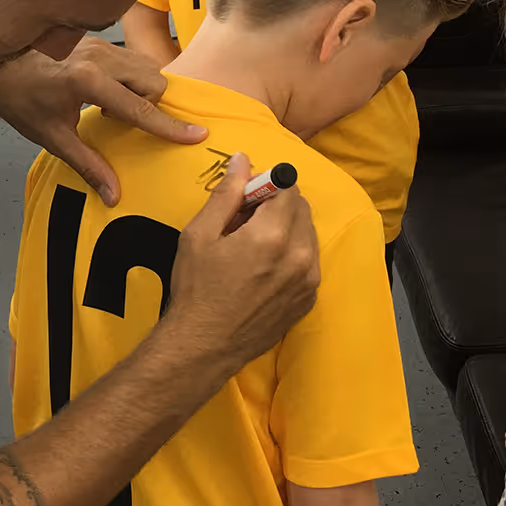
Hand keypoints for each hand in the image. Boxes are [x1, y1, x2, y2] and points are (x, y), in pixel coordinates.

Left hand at [0, 39, 205, 205]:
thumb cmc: (22, 104)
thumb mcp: (54, 139)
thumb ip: (88, 165)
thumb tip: (114, 195)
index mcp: (87, 81)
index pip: (140, 109)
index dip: (169, 127)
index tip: (196, 136)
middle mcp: (99, 57)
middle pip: (153, 82)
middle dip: (149, 105)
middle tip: (118, 121)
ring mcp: (99, 44)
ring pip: (147, 68)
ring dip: (141, 90)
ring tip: (110, 107)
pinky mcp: (97, 40)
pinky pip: (132, 59)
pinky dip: (130, 78)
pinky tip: (106, 92)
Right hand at [163, 153, 319, 375]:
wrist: (203, 346)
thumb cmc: (196, 288)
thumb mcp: (200, 235)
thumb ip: (226, 193)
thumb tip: (242, 159)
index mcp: (273, 234)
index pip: (288, 187)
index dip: (266, 185)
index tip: (245, 199)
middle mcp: (300, 255)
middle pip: (302, 208)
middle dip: (278, 205)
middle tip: (245, 222)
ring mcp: (309, 280)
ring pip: (307, 234)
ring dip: (287, 229)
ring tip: (253, 248)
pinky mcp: (309, 299)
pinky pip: (308, 261)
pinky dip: (291, 255)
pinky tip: (263, 270)